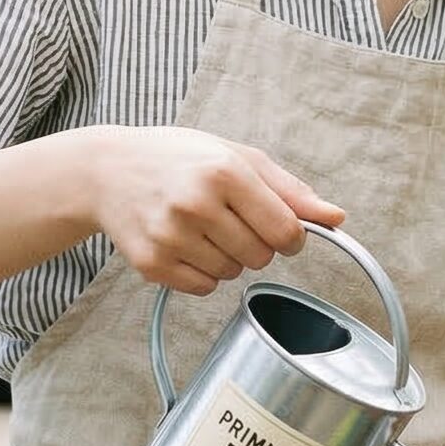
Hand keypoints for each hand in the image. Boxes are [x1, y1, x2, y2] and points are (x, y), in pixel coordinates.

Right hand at [88, 127, 344, 296]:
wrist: (107, 171)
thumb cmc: (179, 159)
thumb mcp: (236, 157)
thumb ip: (290, 190)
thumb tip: (337, 218)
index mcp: (224, 171)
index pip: (285, 231)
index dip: (291, 237)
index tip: (280, 230)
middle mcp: (196, 203)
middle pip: (261, 257)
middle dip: (256, 245)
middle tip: (230, 220)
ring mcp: (170, 236)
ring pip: (233, 275)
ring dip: (228, 259)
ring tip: (202, 229)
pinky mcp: (151, 264)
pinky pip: (203, 288)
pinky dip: (202, 273)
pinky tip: (184, 244)